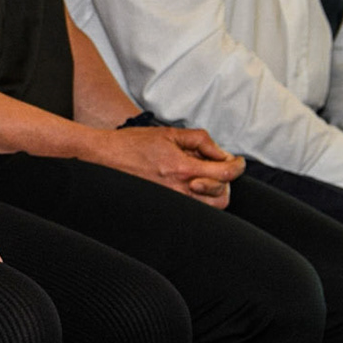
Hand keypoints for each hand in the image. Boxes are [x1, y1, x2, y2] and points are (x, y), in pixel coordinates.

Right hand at [86, 125, 245, 207]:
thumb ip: (199, 140)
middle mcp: (180, 189)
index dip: (238, 166)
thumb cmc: (133, 143)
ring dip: (214, 192)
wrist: (104, 157)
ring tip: (205, 177)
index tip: (238, 161)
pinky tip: (190, 185)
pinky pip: (192, 209)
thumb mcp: (168, 133)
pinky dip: (199, 199)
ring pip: (209, 207)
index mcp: (183, 168)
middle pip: (222, 197)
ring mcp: (172, 201)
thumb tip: (220, 152)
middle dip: (227, 182)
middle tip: (220, 169)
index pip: (226, 173)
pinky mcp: (165, 206)